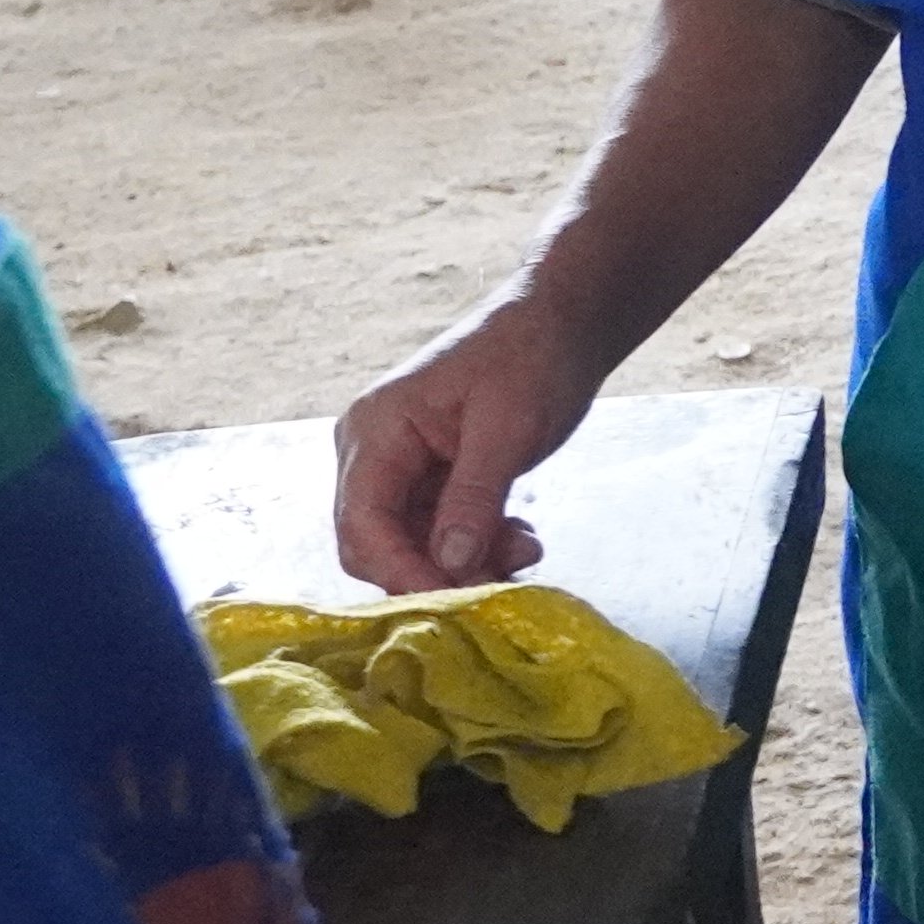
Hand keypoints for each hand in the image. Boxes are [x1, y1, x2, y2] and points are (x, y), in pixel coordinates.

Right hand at [331, 291, 617, 589]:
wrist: (561, 323)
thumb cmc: (531, 355)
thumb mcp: (508, 428)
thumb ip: (475, 497)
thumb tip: (450, 565)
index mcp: (376, 430)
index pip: (362, 524)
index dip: (400, 571)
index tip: (453, 601)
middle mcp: (373, 452)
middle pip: (378, 543)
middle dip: (438, 571)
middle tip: (501, 580)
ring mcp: (400, 467)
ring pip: (415, 546)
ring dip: (469, 561)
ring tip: (527, 549)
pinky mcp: (431, 479)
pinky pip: (440, 533)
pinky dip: (479, 545)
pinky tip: (521, 539)